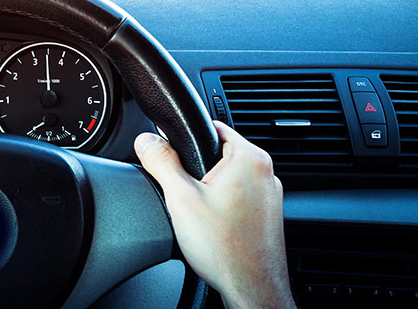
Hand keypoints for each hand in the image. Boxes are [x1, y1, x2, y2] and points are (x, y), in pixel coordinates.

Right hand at [134, 121, 295, 308]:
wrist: (252, 290)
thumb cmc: (225, 249)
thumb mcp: (180, 198)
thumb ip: (161, 162)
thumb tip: (146, 140)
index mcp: (250, 158)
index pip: (214, 126)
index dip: (188, 137)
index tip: (174, 153)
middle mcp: (267, 174)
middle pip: (220, 153)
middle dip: (197, 169)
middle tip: (185, 193)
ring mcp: (271, 197)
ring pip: (229, 179)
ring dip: (210, 189)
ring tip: (200, 214)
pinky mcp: (268, 216)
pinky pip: (239, 198)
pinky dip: (223, 207)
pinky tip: (213, 227)